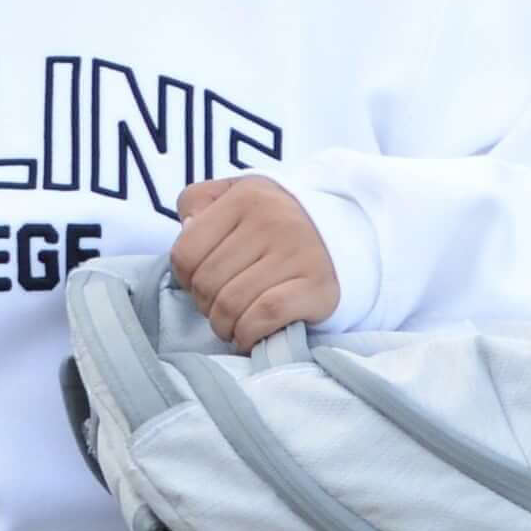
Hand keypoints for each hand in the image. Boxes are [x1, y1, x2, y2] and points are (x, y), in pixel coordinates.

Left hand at [175, 175, 340, 349]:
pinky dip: (248, 333)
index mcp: (247, 197)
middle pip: (207, 283)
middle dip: (205, 306)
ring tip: (231, 324)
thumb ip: (198, 203)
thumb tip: (187, 230)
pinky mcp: (318, 287)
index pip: (185, 252)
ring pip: (231, 304)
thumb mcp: (234, 195)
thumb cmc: (274, 221)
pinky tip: (248, 335)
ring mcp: (299, 254)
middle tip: (218, 308)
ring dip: (223, 325)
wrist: (346, 235)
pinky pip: (264, 316)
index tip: (199, 284)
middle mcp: (273, 221)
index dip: (184, 278)